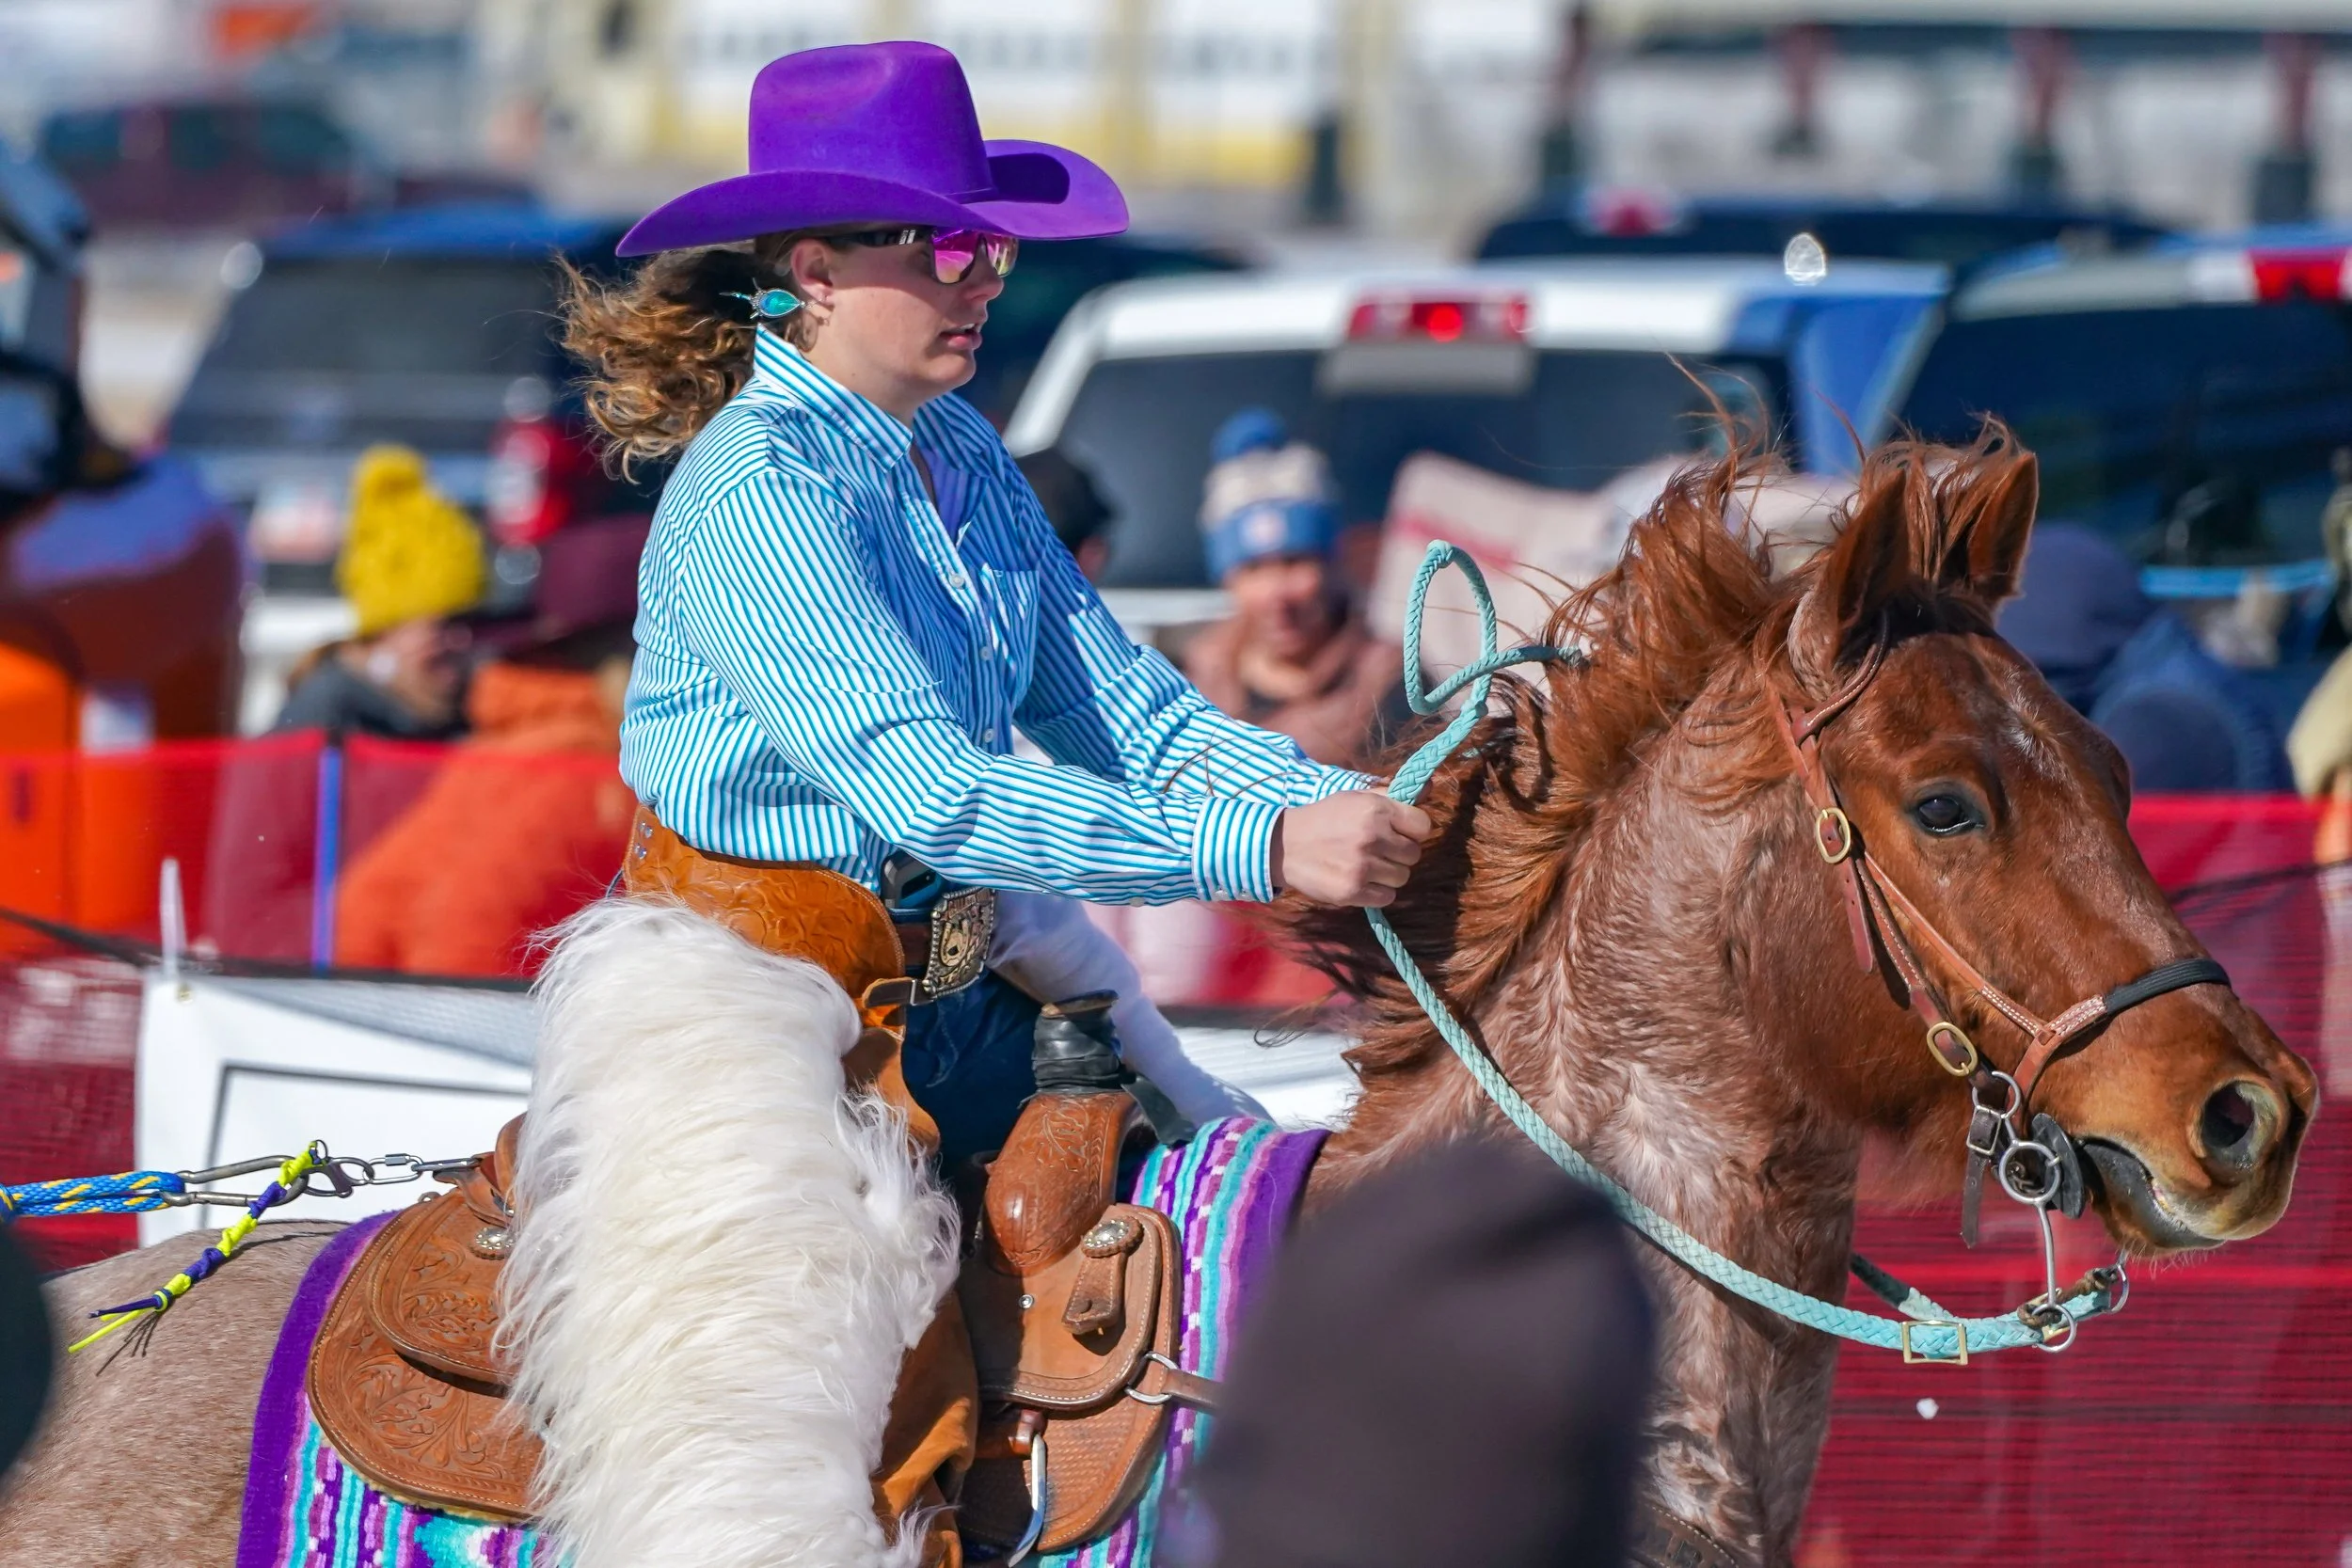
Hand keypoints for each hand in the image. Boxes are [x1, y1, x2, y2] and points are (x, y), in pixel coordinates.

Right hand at [1269, 792, 1433, 906]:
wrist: (1284, 845)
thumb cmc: (1325, 818)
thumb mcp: (1355, 797)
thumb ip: (1391, 794)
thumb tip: (1430, 787)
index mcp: (1375, 809)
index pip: (1423, 826)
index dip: (1412, 830)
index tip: (1398, 832)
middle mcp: (1372, 837)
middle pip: (1414, 854)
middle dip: (1399, 853)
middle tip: (1378, 850)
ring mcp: (1363, 866)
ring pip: (1402, 877)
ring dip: (1389, 873)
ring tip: (1367, 865)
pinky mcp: (1353, 891)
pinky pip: (1387, 896)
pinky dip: (1377, 891)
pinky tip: (1360, 879)